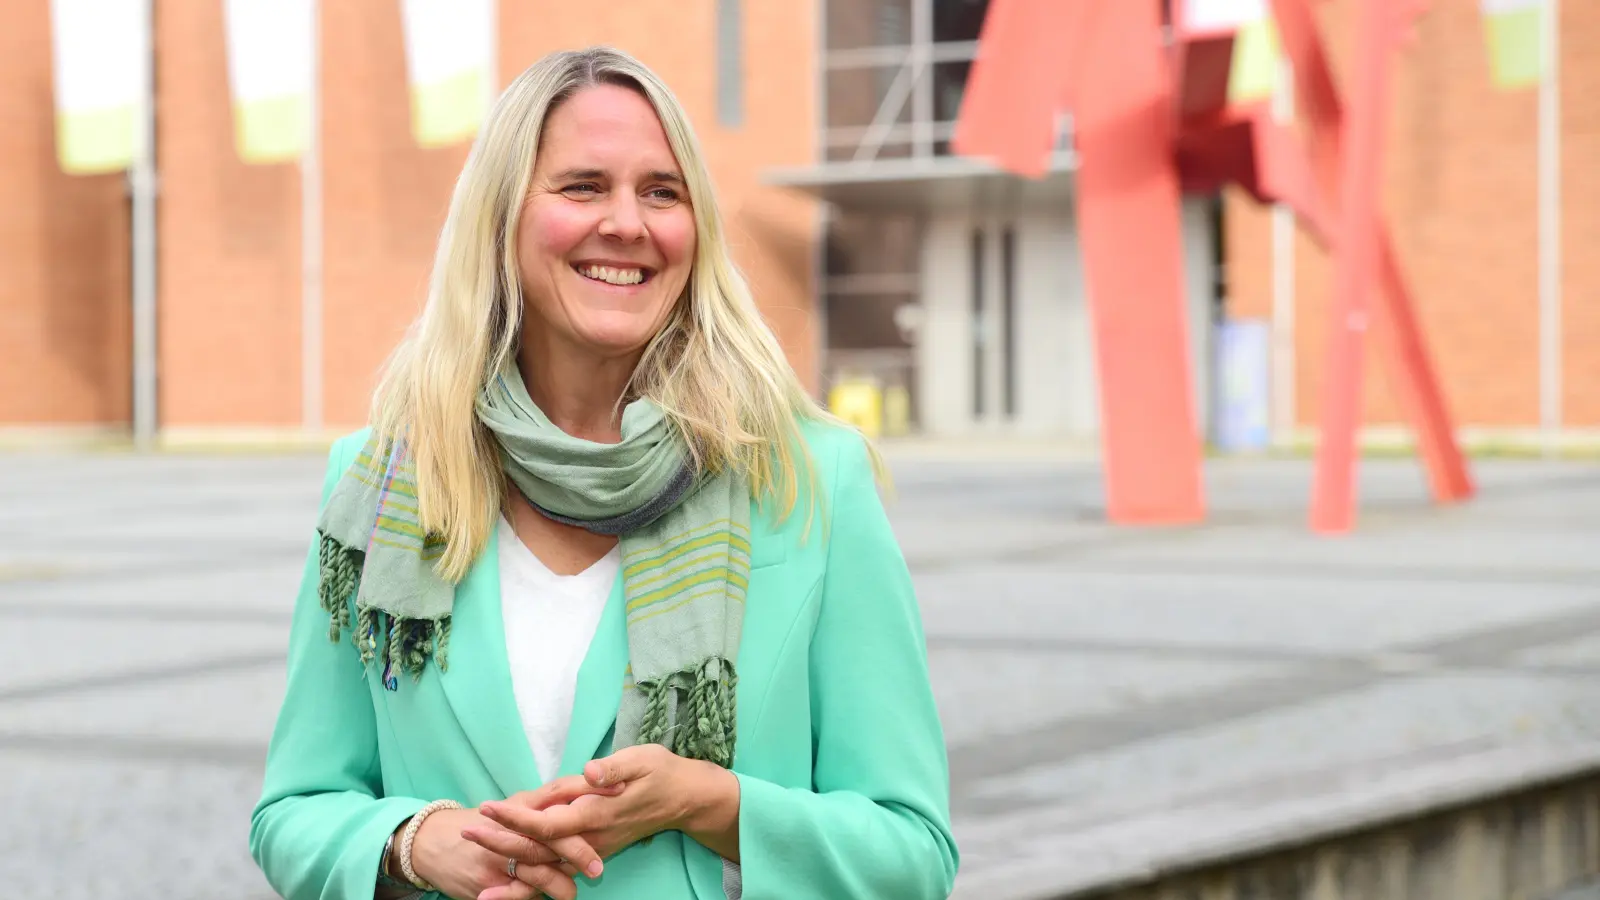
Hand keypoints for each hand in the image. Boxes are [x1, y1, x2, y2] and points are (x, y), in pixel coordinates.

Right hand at [408, 807, 601, 899]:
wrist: (431, 841)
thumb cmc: (485, 820)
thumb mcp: (520, 804)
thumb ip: (554, 798)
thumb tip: (593, 782)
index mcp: (523, 804)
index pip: (559, 794)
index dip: (588, 795)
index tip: (619, 793)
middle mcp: (511, 828)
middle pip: (547, 835)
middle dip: (575, 851)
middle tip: (598, 867)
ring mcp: (497, 857)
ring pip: (533, 870)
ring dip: (556, 884)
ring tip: (572, 892)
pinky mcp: (487, 882)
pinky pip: (516, 893)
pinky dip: (532, 897)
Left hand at [466, 744, 740, 868]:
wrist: (683, 800)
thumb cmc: (661, 773)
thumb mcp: (642, 760)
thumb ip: (613, 768)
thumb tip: (590, 773)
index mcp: (596, 813)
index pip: (549, 819)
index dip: (517, 816)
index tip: (488, 809)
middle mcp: (590, 838)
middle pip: (539, 847)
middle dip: (501, 842)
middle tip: (466, 833)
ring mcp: (590, 849)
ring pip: (545, 867)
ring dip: (512, 873)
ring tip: (476, 884)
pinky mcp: (590, 852)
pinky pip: (556, 871)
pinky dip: (531, 884)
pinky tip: (510, 891)